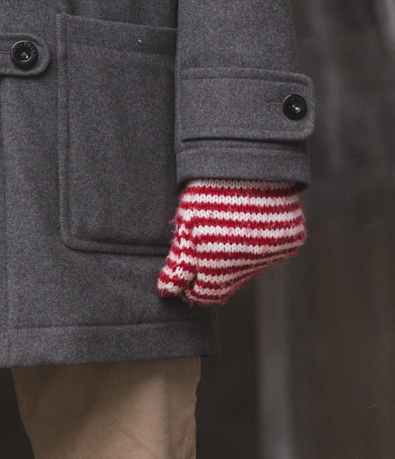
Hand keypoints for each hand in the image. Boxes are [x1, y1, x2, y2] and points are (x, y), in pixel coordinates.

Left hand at [157, 181, 305, 305]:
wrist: (249, 164)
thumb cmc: (208, 194)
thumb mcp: (185, 226)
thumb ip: (179, 263)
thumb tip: (167, 292)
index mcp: (218, 264)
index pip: (205, 294)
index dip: (192, 287)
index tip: (185, 276)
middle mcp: (249, 264)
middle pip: (228, 284)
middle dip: (213, 273)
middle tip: (203, 248)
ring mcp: (273, 253)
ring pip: (249, 269)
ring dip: (235, 259)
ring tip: (225, 229)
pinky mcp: (291, 240)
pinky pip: (270, 253)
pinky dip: (258, 245)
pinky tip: (246, 225)